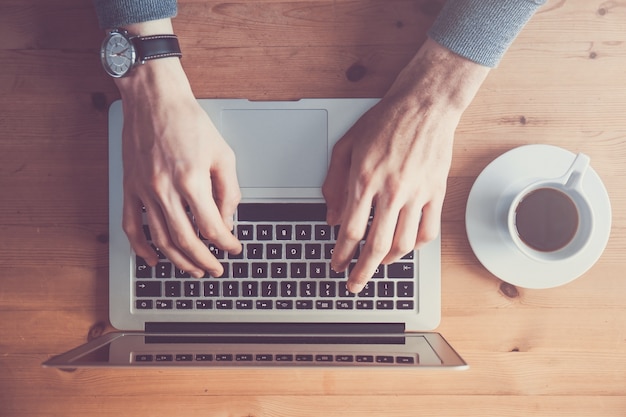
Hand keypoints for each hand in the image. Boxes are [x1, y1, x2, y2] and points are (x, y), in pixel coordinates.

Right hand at [117, 57, 241, 277]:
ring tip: (194, 270)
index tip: (234, 248)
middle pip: (186, 240)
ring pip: (160, 239)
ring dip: (178, 260)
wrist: (154, 99)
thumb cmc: (189, 122)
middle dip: (204, 261)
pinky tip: (154, 259)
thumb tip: (228, 219)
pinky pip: (131, 225)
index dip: (226, 243)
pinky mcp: (130, 187)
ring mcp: (144, 190)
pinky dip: (141, 248)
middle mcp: (165, 189)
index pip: (211, 227)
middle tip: (216, 269)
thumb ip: (229, 190)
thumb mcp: (222, 154)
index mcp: (192, 180)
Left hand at [323, 38, 489, 292]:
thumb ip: (335, 183)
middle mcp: (391, 191)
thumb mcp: (347, 146)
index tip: (336, 264)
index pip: (350, 230)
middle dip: (361, 271)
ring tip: (377, 263)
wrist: (425, 105)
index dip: (341, 254)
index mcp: (365, 180)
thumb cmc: (385, 121)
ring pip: (403, 244)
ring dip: (387, 261)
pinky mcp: (436, 193)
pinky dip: (416, 246)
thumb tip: (333, 217)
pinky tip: (405, 246)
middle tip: (354, 284)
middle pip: (375, 246)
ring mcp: (417, 194)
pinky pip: (428, 231)